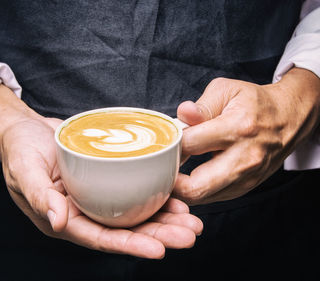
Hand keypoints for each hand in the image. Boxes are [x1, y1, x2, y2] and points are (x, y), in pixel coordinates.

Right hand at [0, 85, 202, 258]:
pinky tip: (176, 196)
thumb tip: (58, 222)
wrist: (25, 130)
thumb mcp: (25, 171)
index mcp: (65, 219)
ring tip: (192, 221)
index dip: (130, 245)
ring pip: (134, 214)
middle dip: (159, 235)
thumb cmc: (20, 151)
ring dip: (164, 219)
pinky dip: (155, 195)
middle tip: (190, 234)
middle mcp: (84, 212)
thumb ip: (39, 196)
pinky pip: (132, 191)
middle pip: (125, 230)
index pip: (101, 238)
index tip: (160, 250)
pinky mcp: (105, 180)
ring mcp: (96, 197)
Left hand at [174, 68, 319, 204]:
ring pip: (202, 198)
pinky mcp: (247, 187)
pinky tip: (189, 178)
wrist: (289, 119)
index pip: (189, 145)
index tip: (162, 143)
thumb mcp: (227, 91)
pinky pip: (213, 198)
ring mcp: (247, 177)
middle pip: (195, 187)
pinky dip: (197, 191)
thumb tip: (181, 114)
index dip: (169, 145)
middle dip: (170, 182)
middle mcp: (244, 157)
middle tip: (159, 170)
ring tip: (171, 174)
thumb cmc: (254, 103)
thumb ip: (201, 105)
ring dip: (181, 190)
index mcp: (237, 128)